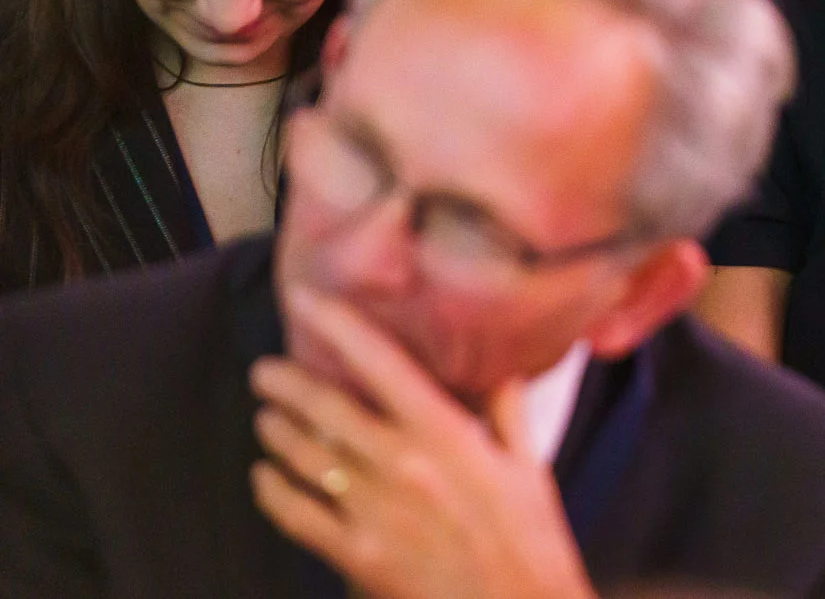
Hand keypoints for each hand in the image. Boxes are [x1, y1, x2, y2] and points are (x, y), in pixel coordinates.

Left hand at [249, 288, 596, 598]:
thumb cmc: (531, 540)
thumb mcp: (528, 466)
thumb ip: (508, 410)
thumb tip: (499, 366)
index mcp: (447, 434)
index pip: (382, 364)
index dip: (340, 326)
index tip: (307, 299)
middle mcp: (402, 464)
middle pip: (327, 409)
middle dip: (288, 383)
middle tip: (265, 369)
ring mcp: (373, 511)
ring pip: (305, 458)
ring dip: (277, 432)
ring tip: (264, 416)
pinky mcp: (355, 555)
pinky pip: (298, 516)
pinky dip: (272, 493)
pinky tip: (263, 477)